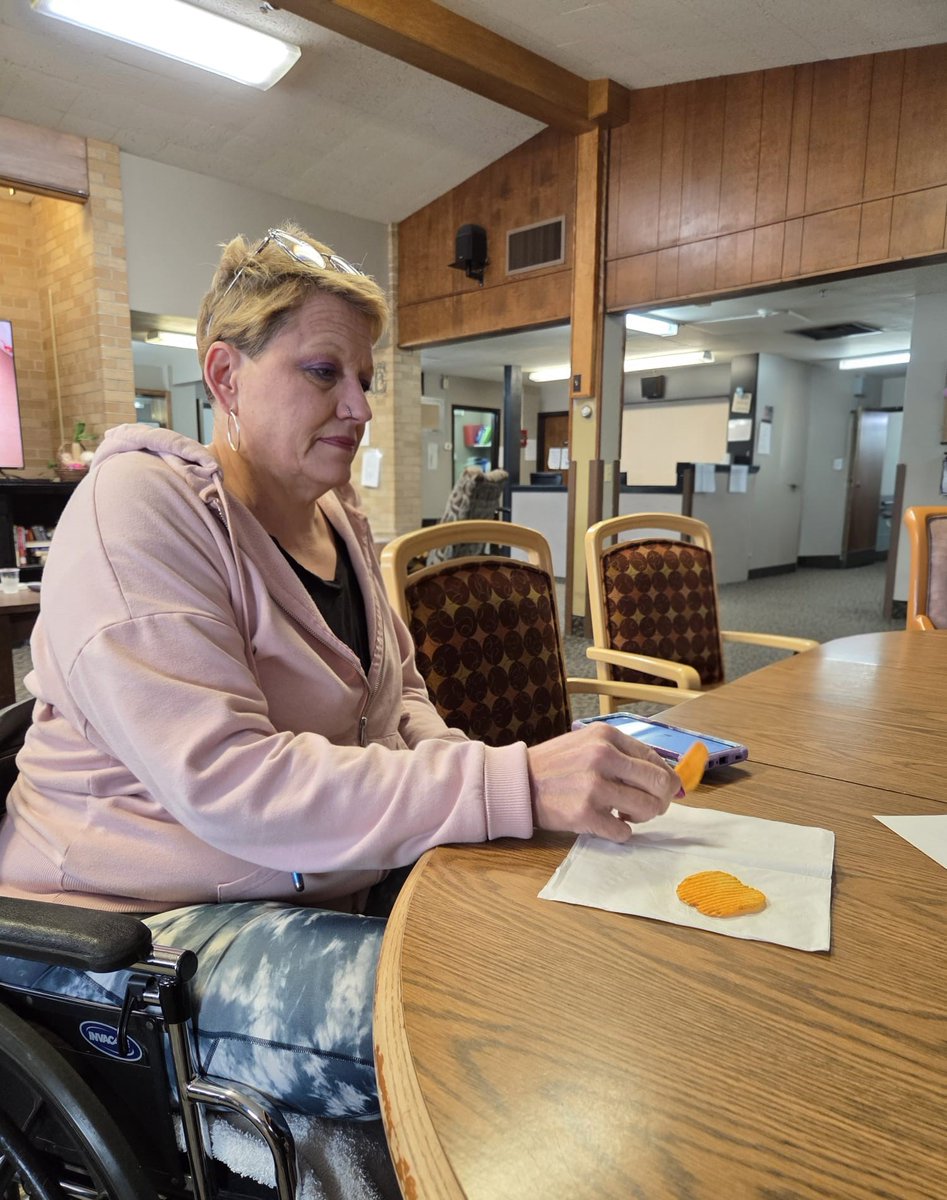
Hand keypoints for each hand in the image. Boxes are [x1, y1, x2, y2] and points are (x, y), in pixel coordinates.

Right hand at [526, 722, 678, 842]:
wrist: (517, 782)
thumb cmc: (556, 764)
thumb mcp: (587, 743)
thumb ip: (621, 754)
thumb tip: (663, 778)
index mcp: (606, 736)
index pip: (656, 760)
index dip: (666, 780)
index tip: (662, 792)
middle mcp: (603, 756)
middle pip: (659, 785)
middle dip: (661, 801)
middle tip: (648, 808)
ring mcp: (594, 786)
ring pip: (647, 809)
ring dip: (641, 818)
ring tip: (624, 815)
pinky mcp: (584, 813)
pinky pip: (623, 832)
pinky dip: (620, 832)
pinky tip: (606, 823)